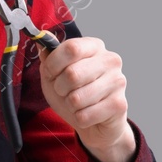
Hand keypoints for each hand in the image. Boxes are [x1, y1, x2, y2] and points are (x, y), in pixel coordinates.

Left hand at [37, 36, 134, 161]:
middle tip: (65, 91)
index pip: (71, 48)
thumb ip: (49, 56)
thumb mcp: (55, 73)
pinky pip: (84, 116)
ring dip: (70, 105)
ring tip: (78, 103)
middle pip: (72, 74)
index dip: (53, 64)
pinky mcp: (119, 104)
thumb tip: (43, 39)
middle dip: (60, 88)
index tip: (51, 73)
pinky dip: (80, 119)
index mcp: (94, 46)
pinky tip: (89, 114)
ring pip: (76, 98)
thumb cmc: (74, 93)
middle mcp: (110, 60)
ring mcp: (117, 81)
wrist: (96, 122)